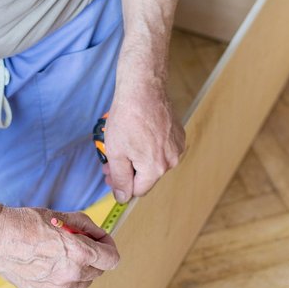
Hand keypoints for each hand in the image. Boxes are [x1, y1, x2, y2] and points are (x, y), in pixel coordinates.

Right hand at [0, 206, 119, 287]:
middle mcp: (72, 273)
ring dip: (79, 269)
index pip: (112, 259)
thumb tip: (100, 237)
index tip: (101, 243)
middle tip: (78, 244)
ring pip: (82, 282)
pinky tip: (47, 264)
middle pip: (98, 271)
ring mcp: (59, 287)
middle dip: (93, 257)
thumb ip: (87, 228)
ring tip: (60, 254)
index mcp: (80, 252)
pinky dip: (62, 278)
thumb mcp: (63, 216)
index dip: (109, 248)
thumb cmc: (28, 224)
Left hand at [103, 74, 184, 202]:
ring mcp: (177, 147)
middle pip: (147, 177)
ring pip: (154, 163)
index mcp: (155, 168)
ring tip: (123, 146)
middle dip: (128, 172)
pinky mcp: (178, 136)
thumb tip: (123, 198)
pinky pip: (162, 150)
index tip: (110, 174)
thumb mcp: (116, 153)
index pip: (138, 190)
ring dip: (137, 160)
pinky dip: (149, 148)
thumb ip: (120, 179)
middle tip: (111, 162)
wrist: (143, 89)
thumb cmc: (127, 118)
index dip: (121, 185)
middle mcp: (171, 161)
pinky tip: (137, 136)